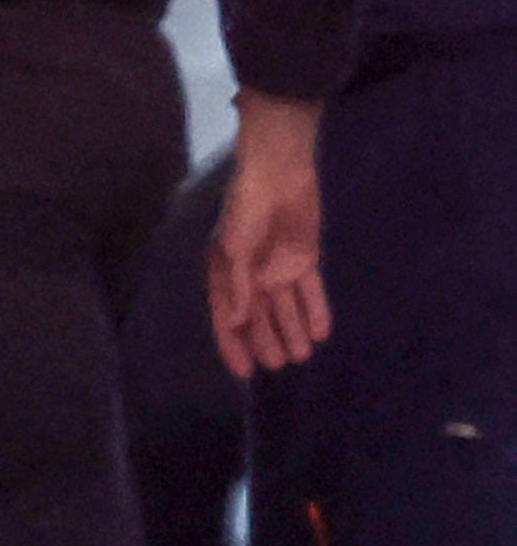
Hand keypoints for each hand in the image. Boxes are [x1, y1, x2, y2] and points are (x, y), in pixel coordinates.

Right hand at [208, 94, 331, 378]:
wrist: (279, 173)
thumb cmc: (249, 208)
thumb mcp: (234, 247)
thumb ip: (237, 284)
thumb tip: (237, 319)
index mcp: (225, 271)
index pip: (227, 316)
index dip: (232, 343)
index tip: (244, 371)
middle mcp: (250, 273)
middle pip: (258, 316)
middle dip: (266, 340)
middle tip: (280, 365)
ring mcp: (277, 266)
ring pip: (285, 307)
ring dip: (292, 330)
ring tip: (302, 356)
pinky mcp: (303, 257)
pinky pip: (309, 290)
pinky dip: (315, 309)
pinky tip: (322, 331)